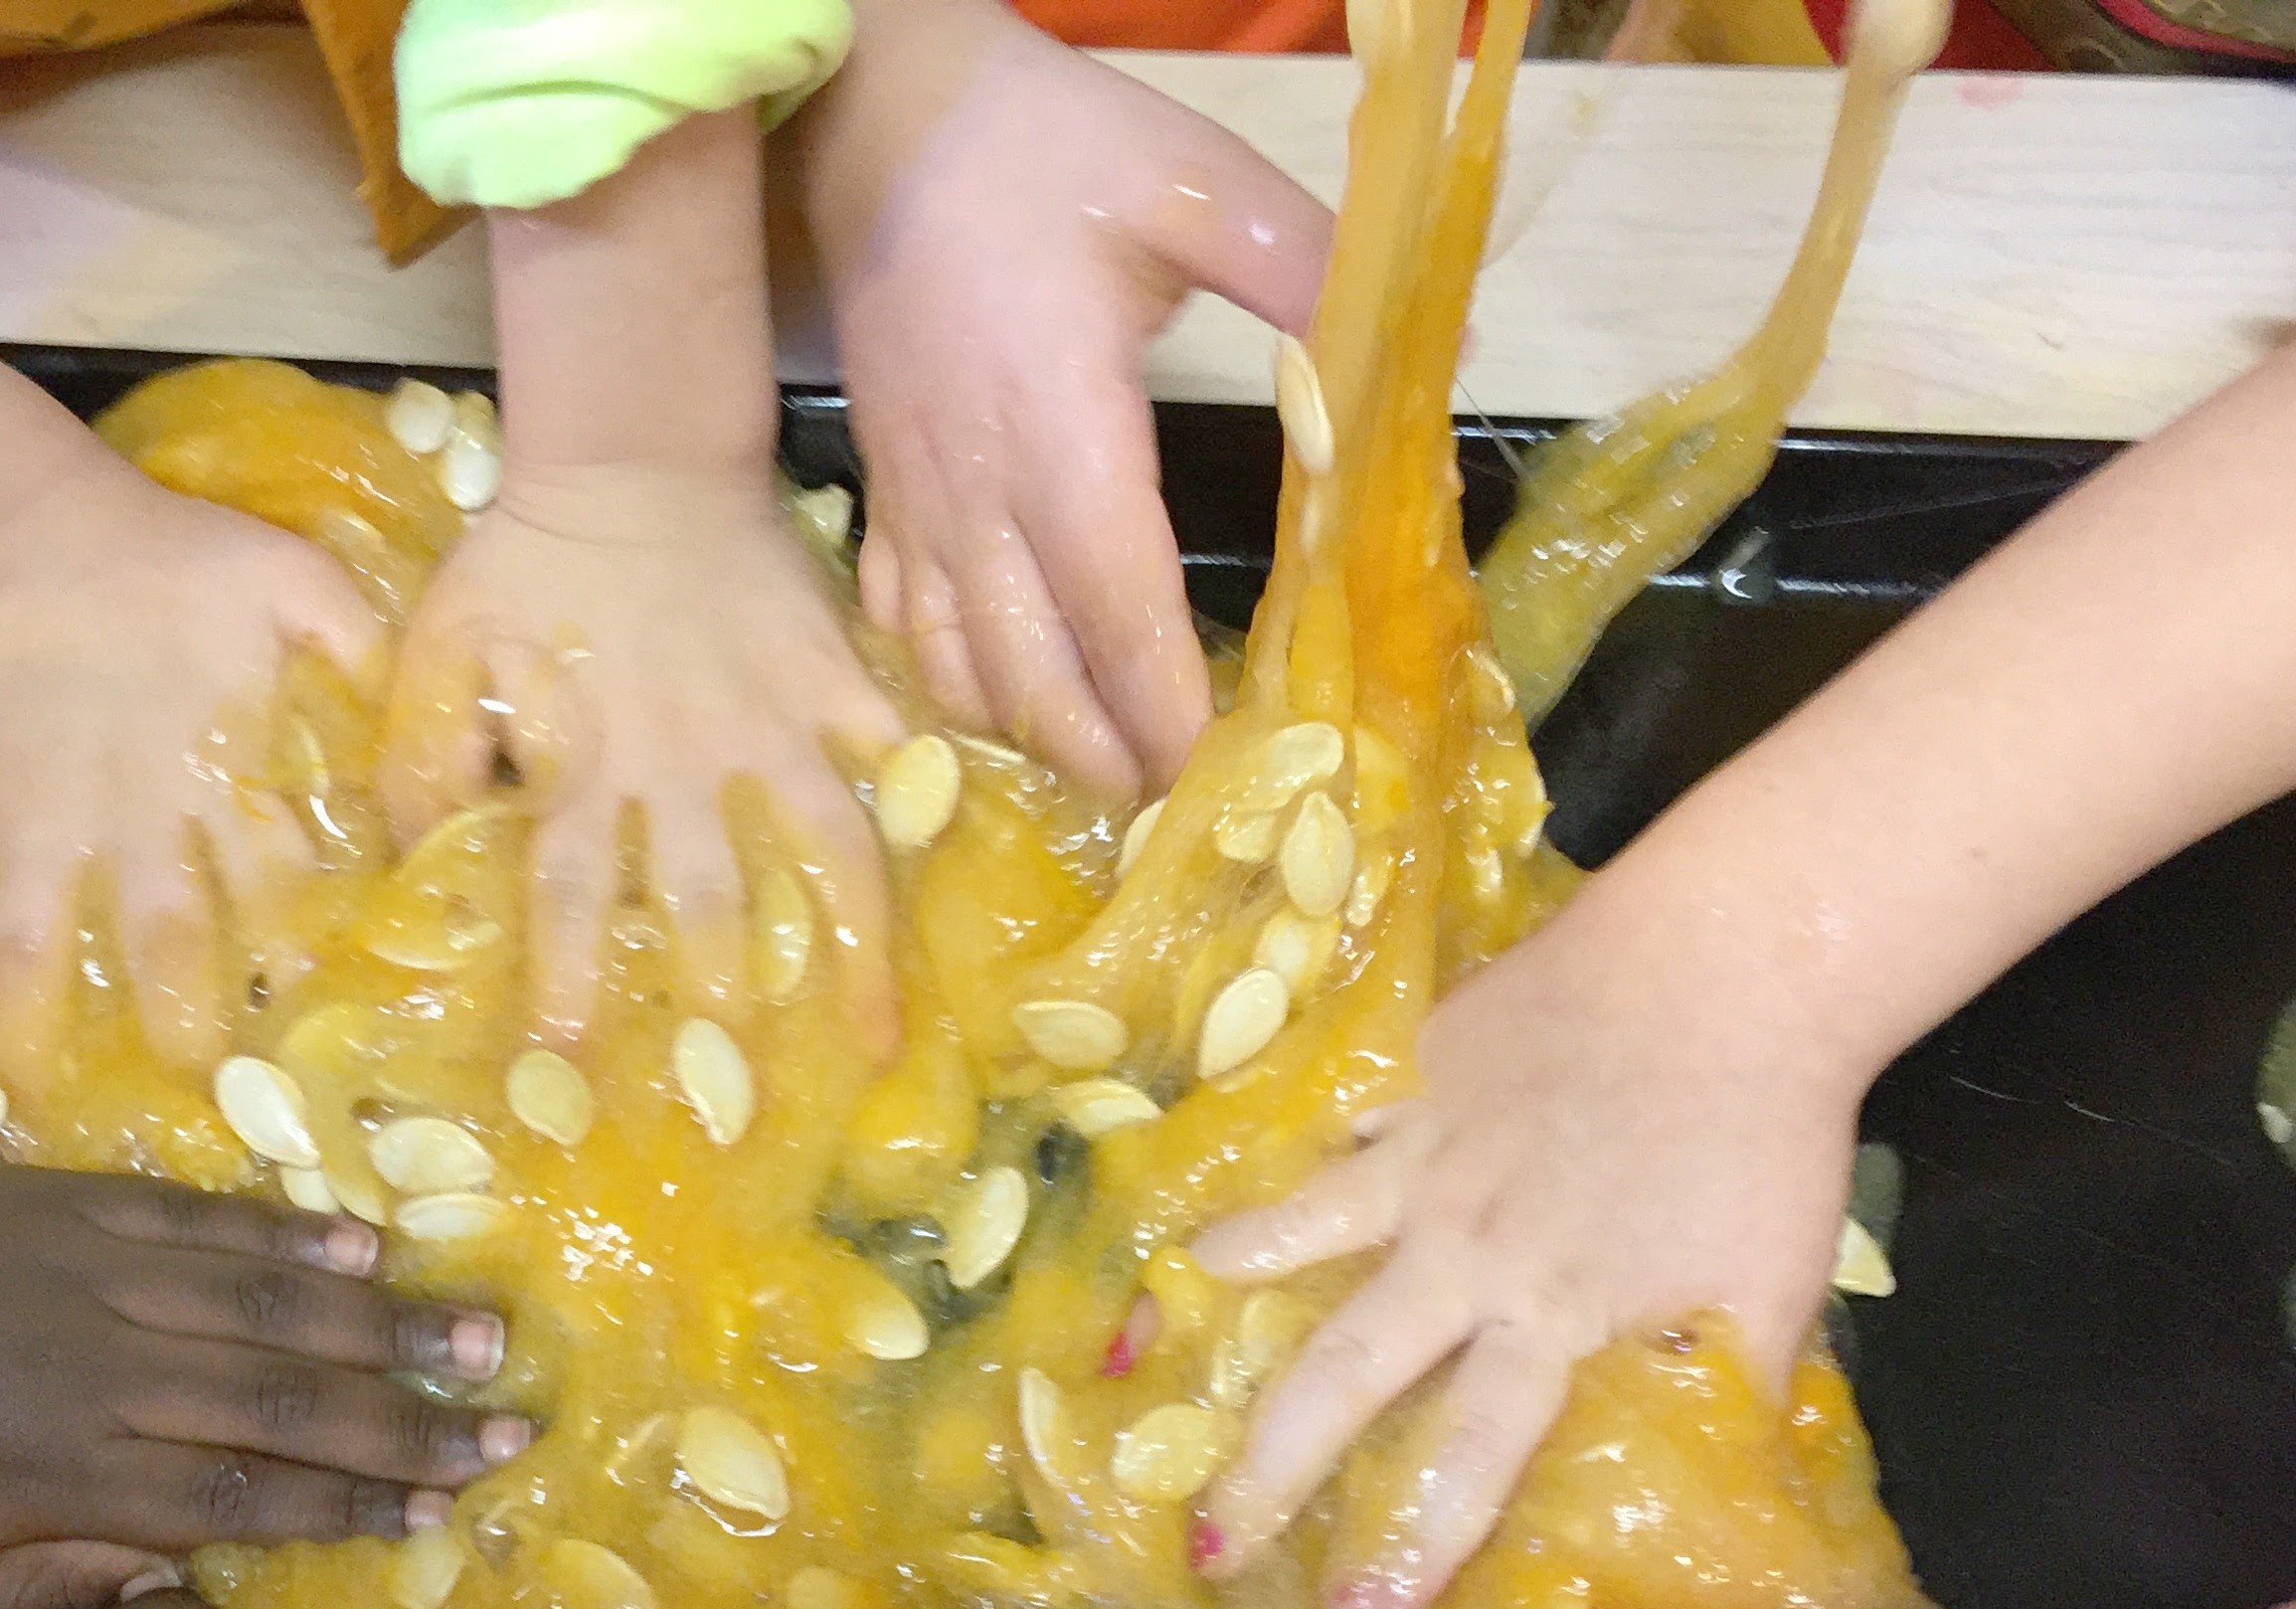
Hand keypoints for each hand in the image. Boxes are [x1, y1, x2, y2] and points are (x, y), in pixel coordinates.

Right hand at [0, 340, 382, 1083]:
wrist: (27, 527)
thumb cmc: (177, 565)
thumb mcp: (295, 582)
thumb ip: (357, 641)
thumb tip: (420, 716)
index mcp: (219, 777)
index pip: (276, 878)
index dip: (300, 946)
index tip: (318, 1018)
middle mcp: (128, 820)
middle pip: (161, 937)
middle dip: (182, 1019)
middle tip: (196, 1093)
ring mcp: (32, 823)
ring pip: (30, 942)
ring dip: (30, 1027)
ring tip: (30, 1108)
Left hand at [0, 1163, 528, 1608]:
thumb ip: (29, 1597)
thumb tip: (174, 1591)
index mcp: (54, 1474)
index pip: (242, 1497)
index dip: (356, 1506)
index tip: (452, 1512)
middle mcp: (95, 1365)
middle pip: (283, 1393)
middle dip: (408, 1414)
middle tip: (516, 1424)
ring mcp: (82, 1269)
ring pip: (260, 1296)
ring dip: (380, 1315)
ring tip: (479, 1332)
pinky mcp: (53, 1199)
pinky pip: (193, 1213)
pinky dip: (282, 1227)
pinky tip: (359, 1236)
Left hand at [382, 464, 901, 1043]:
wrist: (624, 458)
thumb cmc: (517, 569)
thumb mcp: (435, 658)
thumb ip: (422, 764)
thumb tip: (410, 871)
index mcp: (584, 770)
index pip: (574, 897)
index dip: (571, 983)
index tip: (573, 1065)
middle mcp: (683, 766)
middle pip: (709, 900)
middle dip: (721, 999)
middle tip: (740, 1102)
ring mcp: (769, 726)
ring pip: (822, 851)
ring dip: (853, 946)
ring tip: (884, 1032)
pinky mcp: (830, 679)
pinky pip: (889, 757)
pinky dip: (923, 814)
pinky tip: (955, 884)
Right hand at [799, 2, 1330, 798]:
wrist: (875, 117)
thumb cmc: (1038, 147)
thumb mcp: (1193, 183)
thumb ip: (1307, 272)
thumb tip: (1419, 358)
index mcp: (1061, 425)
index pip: (1116, 605)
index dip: (1164, 703)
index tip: (1216, 768)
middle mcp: (978, 487)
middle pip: (1031, 673)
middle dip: (1103, 755)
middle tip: (1174, 804)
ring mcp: (918, 499)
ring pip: (958, 668)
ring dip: (1028, 735)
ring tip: (1100, 772)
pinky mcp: (884, 490)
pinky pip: (901, 625)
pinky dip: (951, 684)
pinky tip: (1002, 705)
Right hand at [1190, 889, 1863, 1608]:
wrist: (1732, 965)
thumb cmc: (1764, 1138)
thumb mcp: (1772, 1292)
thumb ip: (1726, 1385)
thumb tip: (1722, 1481)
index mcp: (1551, 1318)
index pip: (1469, 1457)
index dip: (1412, 1542)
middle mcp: (1462, 1253)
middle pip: (1342, 1375)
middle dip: (1267, 1470)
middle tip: (1207, 1541)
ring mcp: (1426, 1155)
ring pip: (1298, 1231)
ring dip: (1226, 1288)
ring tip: (1140, 1341)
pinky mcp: (1421, 1069)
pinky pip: (1335, 1127)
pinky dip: (1285, 1159)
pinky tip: (1224, 1180)